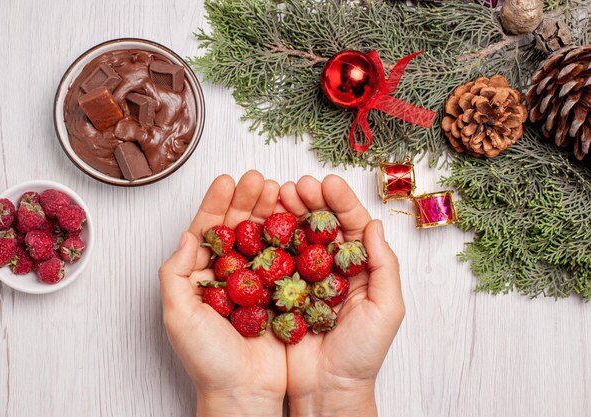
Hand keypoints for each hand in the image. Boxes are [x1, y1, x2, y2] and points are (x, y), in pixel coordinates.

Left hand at [159, 170, 285, 416]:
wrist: (244, 392)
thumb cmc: (208, 361)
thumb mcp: (178, 316)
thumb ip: (175, 274)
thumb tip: (187, 236)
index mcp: (199, 277)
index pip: (206, 231)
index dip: (215, 205)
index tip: (227, 182)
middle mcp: (227, 276)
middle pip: (235, 229)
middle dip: (245, 201)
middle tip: (257, 179)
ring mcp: (254, 283)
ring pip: (260, 239)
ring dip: (267, 213)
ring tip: (277, 190)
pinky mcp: (277, 294)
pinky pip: (283, 259)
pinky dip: (288, 237)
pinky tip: (293, 219)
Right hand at [279, 175, 404, 416]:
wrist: (328, 389)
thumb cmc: (362, 354)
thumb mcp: (386, 309)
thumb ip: (383, 266)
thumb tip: (375, 225)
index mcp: (360, 268)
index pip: (352, 226)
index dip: (340, 202)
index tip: (326, 183)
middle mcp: (333, 268)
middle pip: (323, 225)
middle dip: (311, 201)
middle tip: (296, 186)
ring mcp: (306, 278)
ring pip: (298, 236)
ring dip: (289, 214)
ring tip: (277, 195)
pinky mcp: (284, 291)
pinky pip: (277, 260)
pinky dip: (270, 239)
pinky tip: (263, 223)